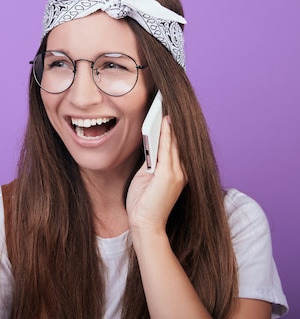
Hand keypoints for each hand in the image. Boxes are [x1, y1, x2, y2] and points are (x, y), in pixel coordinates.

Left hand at [126, 116, 186, 233]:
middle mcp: (182, 171)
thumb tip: (150, 145)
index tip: (166, 109)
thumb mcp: (147, 178)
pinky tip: (164, 122)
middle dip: (172, 121)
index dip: (173, 127)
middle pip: (178, 140)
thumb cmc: (143, 204)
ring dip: (170, 123)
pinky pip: (168, 150)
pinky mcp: (170, 176)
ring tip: (164, 105)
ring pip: (175, 141)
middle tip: (165, 100)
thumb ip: (152, 162)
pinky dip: (167, 134)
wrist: (145, 225)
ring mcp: (178, 173)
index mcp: (178, 172)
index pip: (177, 144)